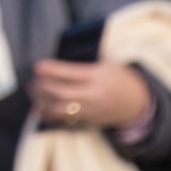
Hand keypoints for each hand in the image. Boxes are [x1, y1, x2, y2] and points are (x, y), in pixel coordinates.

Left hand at [28, 58, 149, 128]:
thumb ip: (89, 56)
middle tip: (34, 79)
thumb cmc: (120, 77)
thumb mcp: (109, 61)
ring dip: (41, 102)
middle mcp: (92, 95)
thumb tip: (64, 47)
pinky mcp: (88, 122)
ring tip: (32, 91)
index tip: (38, 66)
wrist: (137, 103)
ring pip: (59, 110)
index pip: (69, 73)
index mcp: (97, 77)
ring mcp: (89, 111)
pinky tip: (37, 108)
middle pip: (61, 94)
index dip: (51, 70)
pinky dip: (48, 116)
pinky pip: (64, 122)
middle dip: (42, 86)